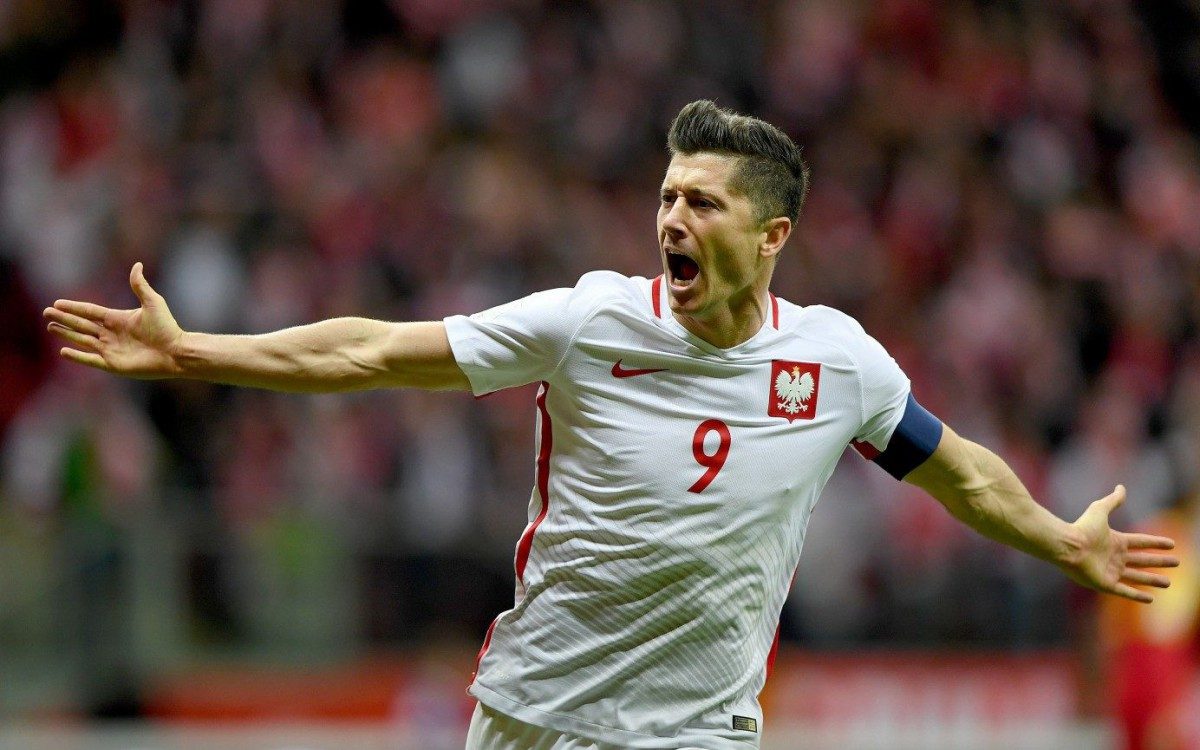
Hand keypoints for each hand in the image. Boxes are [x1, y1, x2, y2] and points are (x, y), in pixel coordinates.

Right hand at [43, 262, 184, 377]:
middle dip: (64, 319)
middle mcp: (112, 334)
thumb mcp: (153, 303)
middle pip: (82, 325)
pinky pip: (90, 359)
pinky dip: (77, 356)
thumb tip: (137, 265)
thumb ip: (140, 286)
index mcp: (118, 319)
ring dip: (66, 334)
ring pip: (82, 340)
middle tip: (46, 314)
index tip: (57, 303)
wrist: (176, 352)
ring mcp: (111, 349)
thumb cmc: (167, 328)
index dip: (74, 307)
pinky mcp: (113, 364)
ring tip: (51, 328)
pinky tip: (63, 351)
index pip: (90, 311)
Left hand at [1061, 485, 1179, 602]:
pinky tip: (1150, 598)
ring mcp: (1111, 571)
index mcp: (1115, 541)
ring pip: (1137, 577)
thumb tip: (1121, 487)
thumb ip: (1112, 501)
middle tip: (1177, 563)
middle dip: (1159, 562)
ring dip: (1152, 579)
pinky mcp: (1105, 584)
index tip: (1172, 544)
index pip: (1141, 542)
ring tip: (1168, 583)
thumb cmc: (1082, 528)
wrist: (1068, 545)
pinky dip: (1137, 595)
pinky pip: (1125, 591)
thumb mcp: (1100, 510)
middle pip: (1143, 560)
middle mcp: (1115, 557)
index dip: (1156, 543)